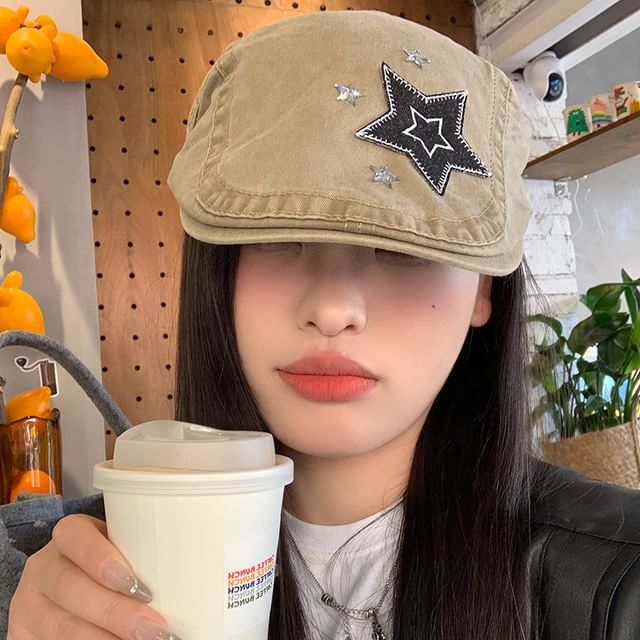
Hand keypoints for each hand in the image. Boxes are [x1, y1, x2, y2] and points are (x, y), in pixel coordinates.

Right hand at [8, 514, 181, 638]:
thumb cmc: (111, 560)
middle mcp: (43, 568)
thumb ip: (143, 552)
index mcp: (68, 536)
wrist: (69, 582)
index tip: (137, 584)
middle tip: (155, 629)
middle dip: (115, 613)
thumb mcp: (120, 548)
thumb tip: (198, 575)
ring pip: (61, 626)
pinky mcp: (23, 636)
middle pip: (71, 588)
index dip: (102, 559)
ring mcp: (28, 605)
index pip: (75, 536)